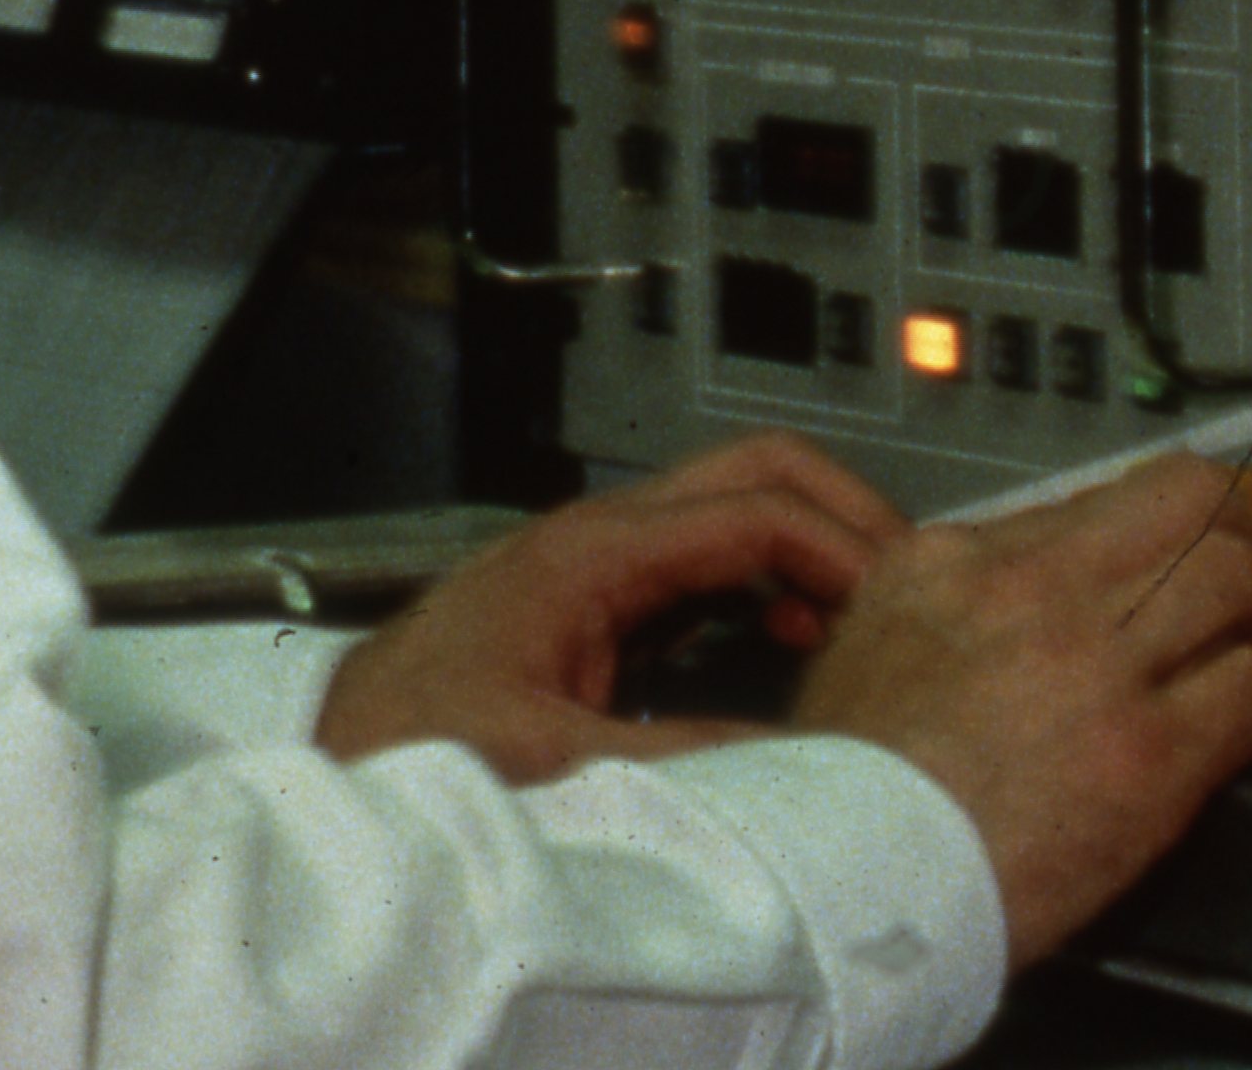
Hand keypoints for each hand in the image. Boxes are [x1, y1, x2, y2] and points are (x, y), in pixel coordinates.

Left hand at [313, 437, 909, 783]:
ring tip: (869, 624)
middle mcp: (602, 541)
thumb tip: (797, 759)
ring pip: (736, 521)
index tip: (900, 602)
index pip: (755, 508)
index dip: (843, 546)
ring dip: (810, 556)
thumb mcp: (554, 760)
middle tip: (908, 584)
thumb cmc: (414, 749)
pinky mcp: (599, 612)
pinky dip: (772, 592)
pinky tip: (798, 650)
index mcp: (593, 551)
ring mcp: (601, 570)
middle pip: (754, 477)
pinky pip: (709, 576)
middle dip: (842, 515)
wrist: (343, 773)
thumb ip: (680, 755)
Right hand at [782, 455, 1251, 968]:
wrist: (842, 882)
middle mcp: (1037, 586)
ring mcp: (1100, 662)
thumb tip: (995, 610)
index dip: (1146, 533)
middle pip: (1184, 500)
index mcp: (955, 557)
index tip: (1168, 560)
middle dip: (1238, 526)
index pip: (1090, 503)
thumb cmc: (838, 790)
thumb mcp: (859, 650)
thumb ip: (936, 609)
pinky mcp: (1152, 750)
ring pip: (1235, 575)